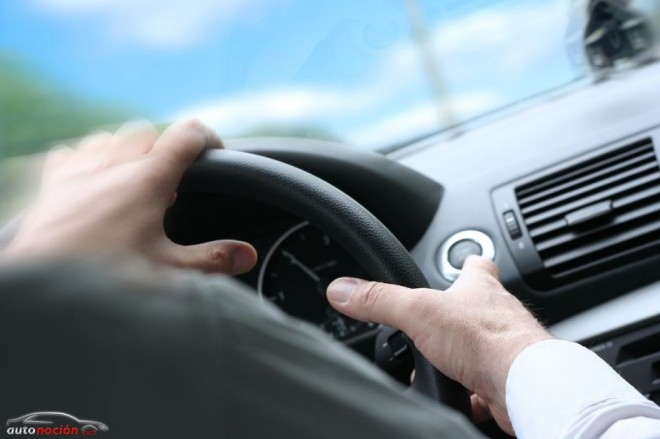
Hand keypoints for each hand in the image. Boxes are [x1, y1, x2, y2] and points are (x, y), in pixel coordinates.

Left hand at [3, 119, 256, 274]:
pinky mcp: (51, 184)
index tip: (216, 154)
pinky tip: (93, 183)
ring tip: (137, 182)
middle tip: (176, 182)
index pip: (187, 134)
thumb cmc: (107, 281)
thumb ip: (213, 259)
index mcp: (148, 179)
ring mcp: (79, 170)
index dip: (208, 138)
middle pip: (148, 132)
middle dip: (166, 149)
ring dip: (127, 150)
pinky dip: (88, 159)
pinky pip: (73, 152)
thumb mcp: (170, 272)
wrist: (42, 292)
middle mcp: (113, 164)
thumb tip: (247, 254)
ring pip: (110, 138)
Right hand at [326, 256, 551, 433]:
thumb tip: (342, 290)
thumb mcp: (418, 311)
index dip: (466, 263)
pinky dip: (471, 390)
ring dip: (460, 357)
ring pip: (480, 348)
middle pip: (477, 308)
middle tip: (432, 326)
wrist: (524, 383)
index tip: (461, 262)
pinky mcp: (508, 378)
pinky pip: (487, 383)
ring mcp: (507, 348)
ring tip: (438, 365)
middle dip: (453, 319)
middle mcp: (498, 314)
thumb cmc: (486, 339)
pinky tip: (459, 395)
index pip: (476, 265)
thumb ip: (379, 300)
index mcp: (479, 288)